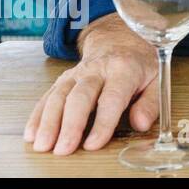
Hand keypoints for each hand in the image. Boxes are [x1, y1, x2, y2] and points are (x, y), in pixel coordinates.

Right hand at [23, 14, 158, 154]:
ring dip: (49, 122)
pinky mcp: (63, 79)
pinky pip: (47, 96)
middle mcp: (97, 70)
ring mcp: (76, 73)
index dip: (102, 122)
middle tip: (64, 149)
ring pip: (59, 96)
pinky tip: (32, 134)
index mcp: (124, 69)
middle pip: (80, 97)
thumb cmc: (140, 64)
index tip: (93, 144)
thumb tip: (140, 124)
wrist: (121, 39)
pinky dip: (37, 116)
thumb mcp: (156, 79)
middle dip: (70, 125)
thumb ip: (150, 103)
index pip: (111, 98)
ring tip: (44, 146)